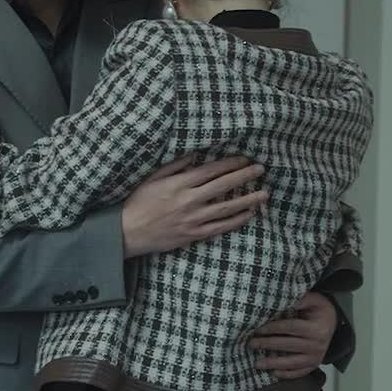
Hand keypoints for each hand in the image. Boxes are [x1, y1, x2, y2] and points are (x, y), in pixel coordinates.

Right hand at [122, 155, 267, 257]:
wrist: (127, 233)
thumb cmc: (137, 203)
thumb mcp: (152, 178)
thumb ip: (174, 166)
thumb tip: (194, 155)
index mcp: (179, 184)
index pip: (211, 171)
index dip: (230, 164)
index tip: (244, 159)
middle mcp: (189, 201)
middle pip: (223, 186)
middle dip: (244, 176)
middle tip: (261, 169)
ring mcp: (192, 220)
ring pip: (226, 208)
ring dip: (247, 200)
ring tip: (264, 194)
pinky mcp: (193, 235)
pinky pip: (220, 227)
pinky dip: (236, 220)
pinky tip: (249, 214)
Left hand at [251, 291, 336, 379]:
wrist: (335, 322)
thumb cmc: (320, 309)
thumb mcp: (314, 300)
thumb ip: (300, 299)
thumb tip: (282, 300)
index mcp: (316, 328)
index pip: (290, 328)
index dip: (273, 328)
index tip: (258, 329)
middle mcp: (317, 345)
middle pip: (288, 345)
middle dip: (267, 344)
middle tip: (251, 344)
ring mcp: (316, 357)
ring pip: (292, 362)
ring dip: (273, 363)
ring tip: (256, 364)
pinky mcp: (315, 364)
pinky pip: (300, 372)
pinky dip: (287, 374)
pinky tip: (273, 373)